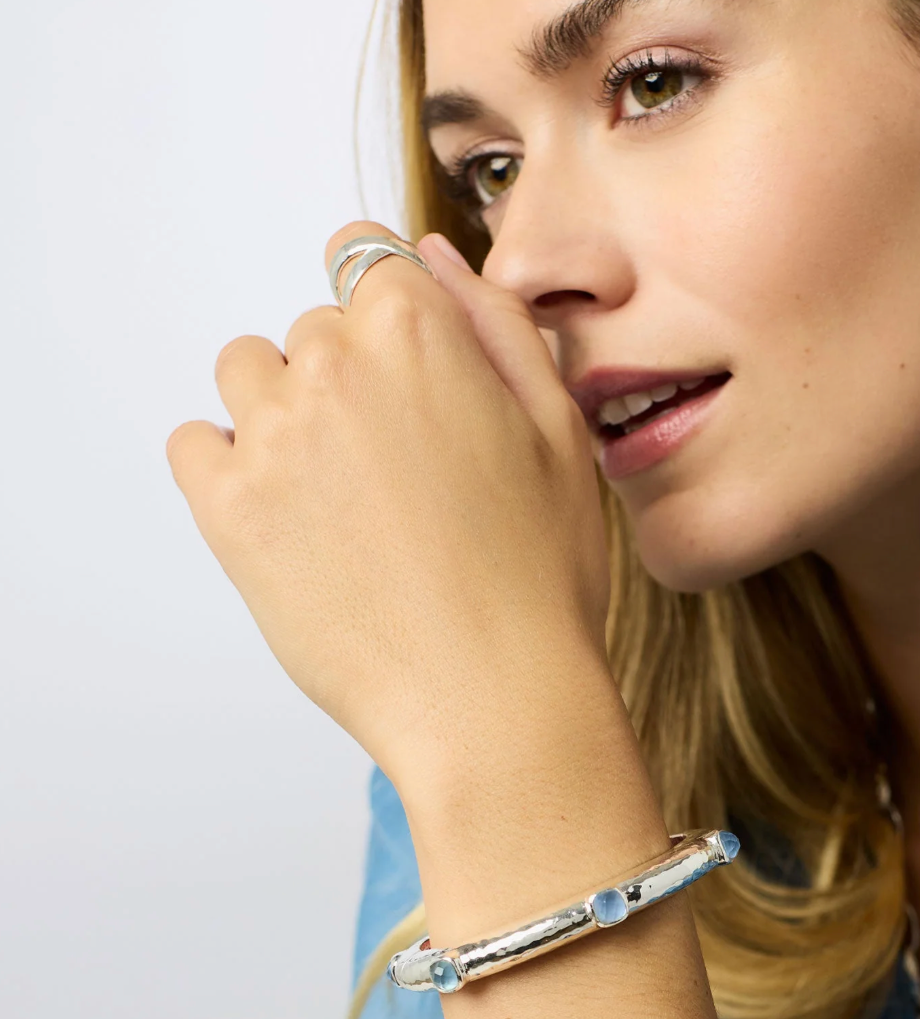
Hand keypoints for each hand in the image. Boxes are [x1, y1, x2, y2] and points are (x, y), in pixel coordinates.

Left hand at [167, 223, 613, 805]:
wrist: (493, 698)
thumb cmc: (542, 576)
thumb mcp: (559, 432)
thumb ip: (496, 324)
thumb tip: (434, 254)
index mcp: (418, 332)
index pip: (367, 259)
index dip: (395, 318)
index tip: (410, 375)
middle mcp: (333, 366)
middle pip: (315, 329)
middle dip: (353, 378)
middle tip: (404, 470)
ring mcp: (272, 438)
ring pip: (249, 374)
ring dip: (287, 412)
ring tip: (345, 494)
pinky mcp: (228, 511)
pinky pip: (196, 444)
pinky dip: (231, 467)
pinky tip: (294, 517)